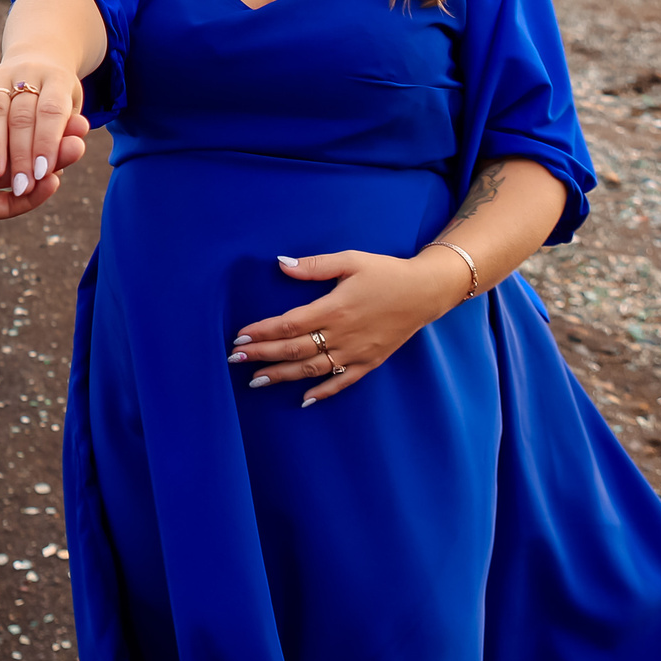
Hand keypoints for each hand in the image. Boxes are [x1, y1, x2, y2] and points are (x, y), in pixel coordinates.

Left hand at [0, 47, 87, 226]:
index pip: (15, 122)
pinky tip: (54, 181)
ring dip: (51, 167)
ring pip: (24, 176)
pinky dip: (34, 196)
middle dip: (55, 142)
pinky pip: (11, 205)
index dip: (42, 117)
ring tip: (74, 153)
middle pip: (26, 148)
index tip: (69, 108)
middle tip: (81, 134)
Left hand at [226, 250, 466, 404]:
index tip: (240, 336)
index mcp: (334, 309)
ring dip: (282, 376)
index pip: (289, 324)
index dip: (262, 332)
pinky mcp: (370, 362)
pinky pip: (342, 382)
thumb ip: (315, 266)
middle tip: (234, 359)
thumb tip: (281, 264)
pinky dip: (322, 393)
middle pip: (294, 350)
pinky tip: (303, 400)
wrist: (426, 292)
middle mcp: (342, 335)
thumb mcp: (350, 261)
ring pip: (312, 370)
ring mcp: (356, 352)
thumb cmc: (385, 273)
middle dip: (262, 355)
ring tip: (256, 381)